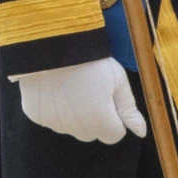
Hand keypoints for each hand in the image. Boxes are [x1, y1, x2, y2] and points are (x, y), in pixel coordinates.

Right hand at [12, 58, 146, 143]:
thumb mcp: (117, 78)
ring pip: (71, 126)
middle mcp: (76, 129)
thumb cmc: (89, 58)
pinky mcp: (37, 115)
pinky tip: (56, 85)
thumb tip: (141, 131)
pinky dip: (54, 106)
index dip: (115, 115)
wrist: (52, 43)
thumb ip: (129, 108)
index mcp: (100, 122)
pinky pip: (51, 118)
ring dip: (75, 112)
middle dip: (95, 116)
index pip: (115, 134)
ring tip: (73, 82)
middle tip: (91, 86)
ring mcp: (55, 124)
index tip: (109, 95)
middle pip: (92, 132)